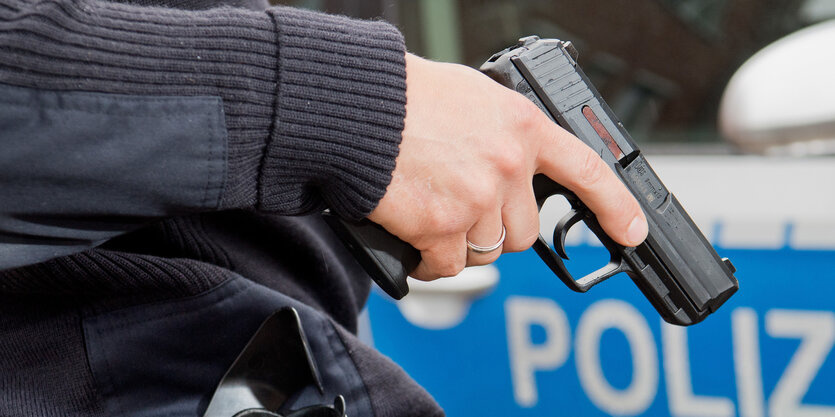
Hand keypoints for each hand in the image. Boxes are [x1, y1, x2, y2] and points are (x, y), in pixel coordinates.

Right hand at [368, 53, 647, 279]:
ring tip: (432, 214)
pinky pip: (447, 267)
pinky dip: (431, 260)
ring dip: (462, 244)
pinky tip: (415, 237)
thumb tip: (514, 168)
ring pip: (487, 251)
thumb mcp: (475, 98)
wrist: (360, 108)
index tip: (632, 230)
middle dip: (497, 229)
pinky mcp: (441, 227)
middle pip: (524, 231)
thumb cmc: (407, 98)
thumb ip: (505, 134)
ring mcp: (477, 199)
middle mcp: (508, 166)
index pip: (587, 171)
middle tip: (465, 208)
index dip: (615, 206)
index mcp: (523, 127)